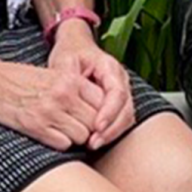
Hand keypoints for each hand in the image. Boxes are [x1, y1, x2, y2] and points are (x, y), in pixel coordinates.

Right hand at [0, 56, 106, 151]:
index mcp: (70, 79)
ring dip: (76, 137)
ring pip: (82, 136)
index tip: (94, 118)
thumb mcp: (53, 74)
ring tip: (64, 131)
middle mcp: (64, 95)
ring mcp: (50, 112)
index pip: (103, 102)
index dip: (101, 113)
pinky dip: (61, 143)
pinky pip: (64, 144)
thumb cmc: (20, 78)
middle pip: (95, 121)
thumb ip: (76, 88)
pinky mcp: (36, 127)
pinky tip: (52, 135)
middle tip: (81, 128)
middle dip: (90, 128)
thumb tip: (98, 108)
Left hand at [47, 21, 135, 147]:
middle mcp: (120, 80)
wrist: (76, 47)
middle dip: (112, 128)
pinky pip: (120, 120)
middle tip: (94, 142)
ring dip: (112, 133)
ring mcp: (121, 92)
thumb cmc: (71, 52)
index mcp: (110, 68)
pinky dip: (110, 133)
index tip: (97, 126)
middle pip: (126, 108)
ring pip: (126, 117)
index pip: (117, 92)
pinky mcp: (116, 103)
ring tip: (93, 144)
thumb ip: (67, 75)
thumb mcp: (65, 59)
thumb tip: (67, 93)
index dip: (109, 112)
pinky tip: (95, 141)